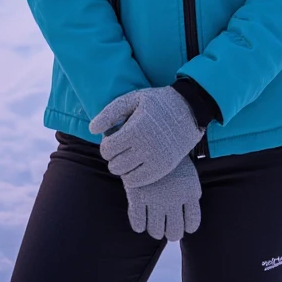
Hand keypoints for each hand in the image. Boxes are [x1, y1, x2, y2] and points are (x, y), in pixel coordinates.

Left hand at [89, 86, 204, 187]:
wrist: (190, 109)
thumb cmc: (157, 102)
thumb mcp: (133, 99)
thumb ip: (110, 113)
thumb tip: (92, 129)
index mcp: (135, 130)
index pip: (107, 149)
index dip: (106, 144)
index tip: (114, 137)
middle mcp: (145, 148)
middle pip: (114, 165)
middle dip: (113, 156)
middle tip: (122, 146)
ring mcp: (156, 161)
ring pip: (125, 176)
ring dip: (123, 166)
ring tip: (130, 153)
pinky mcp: (163, 168)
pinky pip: (139, 182)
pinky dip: (133, 176)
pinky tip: (137, 162)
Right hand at [124, 153, 201, 240]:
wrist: (149, 136)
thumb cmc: (169, 159)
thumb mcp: (188, 175)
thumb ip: (191, 196)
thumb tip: (189, 224)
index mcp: (190, 192)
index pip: (192, 224)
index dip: (186, 226)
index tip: (182, 223)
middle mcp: (174, 199)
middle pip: (174, 232)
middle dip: (170, 231)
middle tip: (165, 225)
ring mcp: (155, 199)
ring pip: (156, 232)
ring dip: (155, 229)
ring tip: (153, 221)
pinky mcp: (137, 196)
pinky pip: (138, 224)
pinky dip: (139, 225)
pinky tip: (140, 217)